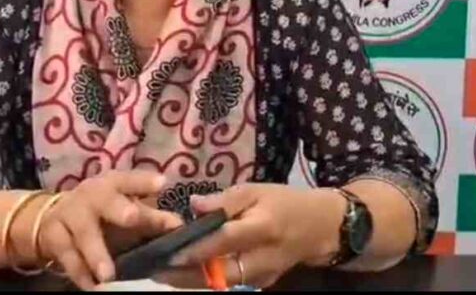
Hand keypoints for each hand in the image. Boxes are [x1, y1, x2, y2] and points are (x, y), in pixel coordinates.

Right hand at [37, 171, 182, 290]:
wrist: (49, 218)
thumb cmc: (99, 212)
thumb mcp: (123, 209)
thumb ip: (152, 218)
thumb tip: (179, 226)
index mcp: (112, 184)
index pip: (129, 180)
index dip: (143, 182)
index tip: (161, 184)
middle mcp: (91, 195)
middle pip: (104, 200)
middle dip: (118, 208)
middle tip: (132, 217)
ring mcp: (69, 214)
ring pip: (83, 233)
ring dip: (96, 253)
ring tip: (108, 274)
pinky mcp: (54, 236)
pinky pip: (67, 257)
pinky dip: (79, 273)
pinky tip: (92, 287)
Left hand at [160, 184, 344, 289]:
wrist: (319, 228)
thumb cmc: (284, 202)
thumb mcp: (256, 190)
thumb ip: (225, 200)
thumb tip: (193, 205)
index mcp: (263, 227)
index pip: (225, 240)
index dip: (196, 248)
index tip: (168, 250)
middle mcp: (262, 257)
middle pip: (220, 273)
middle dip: (186, 275)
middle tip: (155, 269)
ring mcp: (262, 276)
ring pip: (222, 283)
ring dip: (191, 281)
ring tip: (162, 273)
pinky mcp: (260, 284)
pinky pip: (229, 284)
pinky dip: (206, 280)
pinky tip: (184, 273)